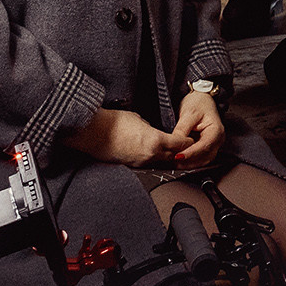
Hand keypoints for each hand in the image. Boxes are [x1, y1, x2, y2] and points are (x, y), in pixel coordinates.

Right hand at [63, 107, 191, 167]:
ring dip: (168, 158)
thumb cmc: (114, 122)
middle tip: (188, 148)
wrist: (93, 132)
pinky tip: (155, 156)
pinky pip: (148, 164)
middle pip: (174, 156)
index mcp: (155, 141)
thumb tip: (155, 133)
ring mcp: (140, 162)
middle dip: (181, 152)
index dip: (188, 141)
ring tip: (174, 153)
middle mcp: (150, 155)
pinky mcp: (131, 165)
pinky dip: (154, 160)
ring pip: (161, 162)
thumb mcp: (139, 120)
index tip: (192, 138)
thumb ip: (151, 128)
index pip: (180, 144)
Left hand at [170, 89, 226, 169]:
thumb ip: (182, 129)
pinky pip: (200, 158)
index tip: (178, 156)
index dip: (191, 153)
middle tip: (172, 162)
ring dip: (189, 164)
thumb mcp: (188, 113)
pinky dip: (190, 161)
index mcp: (216, 130)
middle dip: (189, 162)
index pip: (204, 145)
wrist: (202, 98)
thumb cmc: (198, 103)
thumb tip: (175, 145)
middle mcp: (218, 140)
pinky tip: (179, 161)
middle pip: (205, 156)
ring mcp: (213, 144)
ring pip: (203, 160)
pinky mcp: (207, 147)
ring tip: (174, 163)